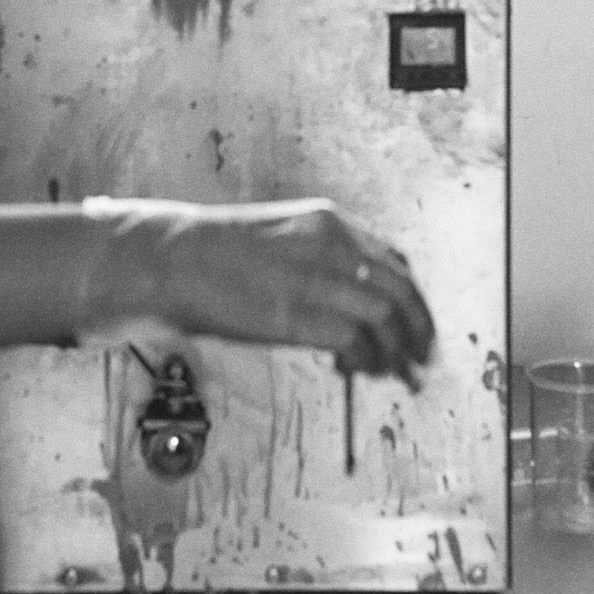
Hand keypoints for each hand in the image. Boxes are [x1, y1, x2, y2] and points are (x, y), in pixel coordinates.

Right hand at [99, 198, 435, 387]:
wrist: (173, 257)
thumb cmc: (218, 252)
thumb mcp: (283, 238)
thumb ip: (321, 260)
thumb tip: (354, 303)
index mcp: (328, 222)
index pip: (395, 260)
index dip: (413, 298)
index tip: (416, 325)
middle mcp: (330, 244)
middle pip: (400, 289)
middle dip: (418, 329)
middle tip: (420, 358)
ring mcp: (312, 278)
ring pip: (386, 316)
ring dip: (395, 351)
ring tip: (388, 372)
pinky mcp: (294, 313)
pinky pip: (354, 341)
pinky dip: (364, 360)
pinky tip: (351, 369)